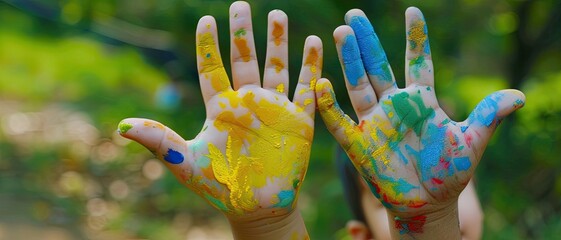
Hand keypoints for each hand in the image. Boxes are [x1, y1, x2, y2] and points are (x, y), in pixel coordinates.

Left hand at [117, 1, 320, 235]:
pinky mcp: (299, 121)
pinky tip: (314, 42)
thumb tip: (121, 126)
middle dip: (245, 32)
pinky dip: (311, 66)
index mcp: (221, 108)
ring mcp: (275, 109)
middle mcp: (248, 103)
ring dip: (279, 42)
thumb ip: (160, 141)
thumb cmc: (221, 188)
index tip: (206, 19)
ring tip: (279, 14)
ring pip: (277, 67)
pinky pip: (306, 88)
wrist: (258, 209)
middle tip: (242, 5)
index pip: (212, 69)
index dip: (208, 45)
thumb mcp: (186, 163)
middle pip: (245, 59)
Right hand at [316, 7, 523, 237]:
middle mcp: (395, 105)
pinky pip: (339, 121)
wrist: (428, 205)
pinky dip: (329, 104)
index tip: (413, 11)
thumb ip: (489, 116)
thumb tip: (520, 96)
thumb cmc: (449, 173)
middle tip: (354, 13)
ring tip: (341, 32)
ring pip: (358, 84)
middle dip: (366, 40)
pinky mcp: (358, 144)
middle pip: (378, 65)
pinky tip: (320, 82)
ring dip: (349, 60)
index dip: (415, 37)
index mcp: (421, 100)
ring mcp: (374, 123)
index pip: (417, 61)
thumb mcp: (472, 142)